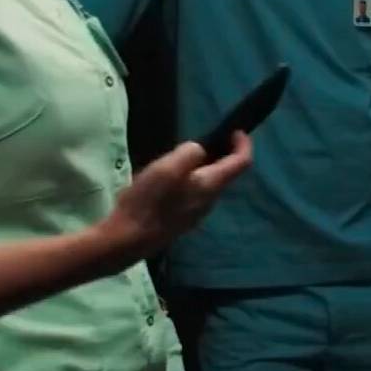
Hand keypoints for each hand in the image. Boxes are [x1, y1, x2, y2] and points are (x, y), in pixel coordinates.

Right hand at [96, 133, 252, 267]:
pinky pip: (193, 195)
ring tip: (182, 158)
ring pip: (208, 185)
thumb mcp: (168, 167)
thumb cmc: (149, 200)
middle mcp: (209, 201)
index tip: (236, 130)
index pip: (242, 162)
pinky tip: (168, 180)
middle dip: (222, 154)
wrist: (127, 240)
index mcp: (211, 186)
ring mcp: (196, 214)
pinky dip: (190, 181)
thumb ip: (189, 153)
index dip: (244, 144)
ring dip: (203, 168)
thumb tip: (199, 151)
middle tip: (205, 140)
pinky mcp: (181, 221)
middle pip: (225, 174)